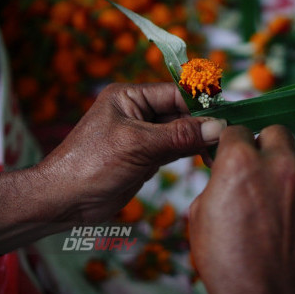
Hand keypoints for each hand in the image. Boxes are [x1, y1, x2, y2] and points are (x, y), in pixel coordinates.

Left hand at [37, 83, 225, 222]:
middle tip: (229, 137)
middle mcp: (137, 112)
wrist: (65, 200)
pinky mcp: (145, 156)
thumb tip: (218, 127)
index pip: (175, 94)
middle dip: (203, 125)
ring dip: (198, 140)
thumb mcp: (138, 145)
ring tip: (221, 149)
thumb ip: (179, 135)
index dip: (202, 104)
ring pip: (179, 133)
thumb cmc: (93, 164)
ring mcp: (142, 135)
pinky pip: (173, 150)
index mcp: (130, 96)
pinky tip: (205, 157)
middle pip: (180, 113)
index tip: (228, 115)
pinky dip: (188, 153)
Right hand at [189, 125, 294, 293]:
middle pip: (274, 131)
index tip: (228, 153)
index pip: (237, 130)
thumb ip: (217, 179)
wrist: (265, 293)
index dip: (229, 143)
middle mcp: (277, 164)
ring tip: (270, 188)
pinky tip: (283, 209)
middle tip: (253, 165)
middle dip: (261, 143)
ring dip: (282, 162)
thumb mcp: (201, 211)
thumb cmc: (225, 257)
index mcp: (240, 162)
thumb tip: (225, 171)